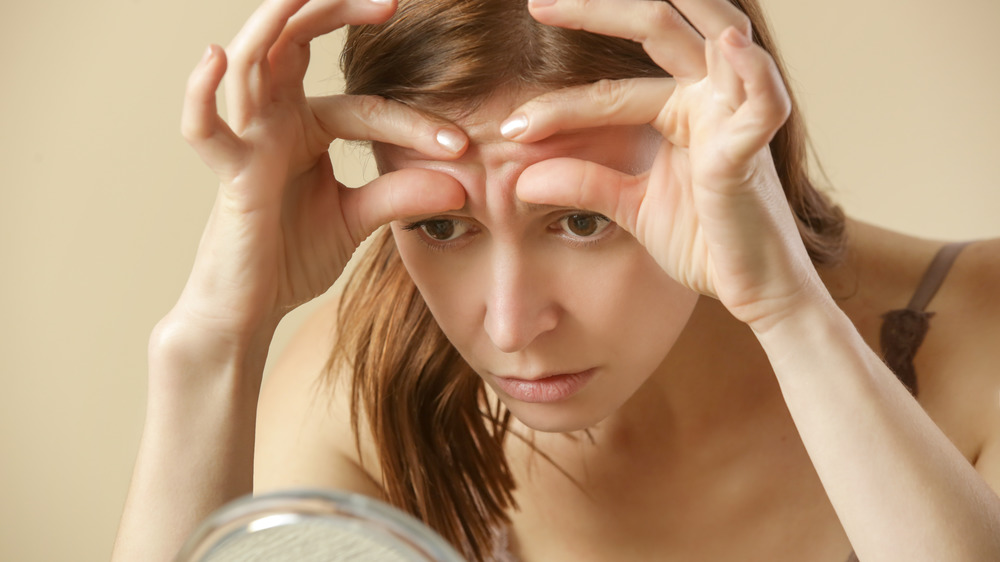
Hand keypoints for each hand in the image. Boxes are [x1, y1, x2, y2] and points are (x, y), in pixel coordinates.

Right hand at [176, 0, 466, 340]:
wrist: (252, 307)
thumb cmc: (293, 256)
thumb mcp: (359, 219)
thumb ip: (401, 196)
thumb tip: (462, 186)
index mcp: (305, 126)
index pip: (366, 107)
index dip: (414, 125)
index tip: (462, 148)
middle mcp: (273, 120)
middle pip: (295, 42)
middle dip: (337, 11)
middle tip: (393, 1)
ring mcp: (247, 141)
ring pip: (251, 63)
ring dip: (278, 21)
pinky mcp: (228, 174)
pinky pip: (204, 128)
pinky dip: (200, 92)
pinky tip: (214, 55)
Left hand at [508, 0, 821, 329]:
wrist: (753, 290)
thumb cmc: (704, 241)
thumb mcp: (630, 206)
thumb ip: (585, 183)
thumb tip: (520, 179)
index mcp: (682, 106)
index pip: (610, 87)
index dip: (558, 104)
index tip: (509, 128)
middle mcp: (710, 96)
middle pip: (657, 26)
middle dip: (596, 9)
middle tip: (537, 3)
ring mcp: (734, 115)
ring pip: (707, 34)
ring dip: (655, 11)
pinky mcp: (752, 150)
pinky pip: (761, 102)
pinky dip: (752, 71)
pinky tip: (729, 44)